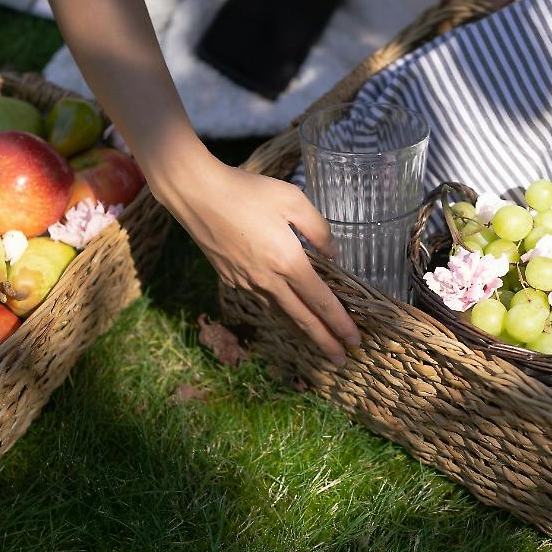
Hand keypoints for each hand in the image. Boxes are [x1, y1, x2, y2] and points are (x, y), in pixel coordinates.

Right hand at [154, 153, 360, 365]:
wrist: (196, 194)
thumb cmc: (247, 191)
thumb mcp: (293, 200)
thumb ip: (318, 229)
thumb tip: (332, 254)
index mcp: (288, 261)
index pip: (321, 301)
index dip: (340, 323)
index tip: (354, 340)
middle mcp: (268, 280)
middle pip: (302, 319)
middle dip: (325, 341)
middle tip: (341, 360)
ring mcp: (247, 282)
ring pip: (281, 313)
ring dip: (302, 330)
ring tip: (318, 342)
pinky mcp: (231, 278)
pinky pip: (262, 300)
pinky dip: (280, 311)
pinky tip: (286, 311)